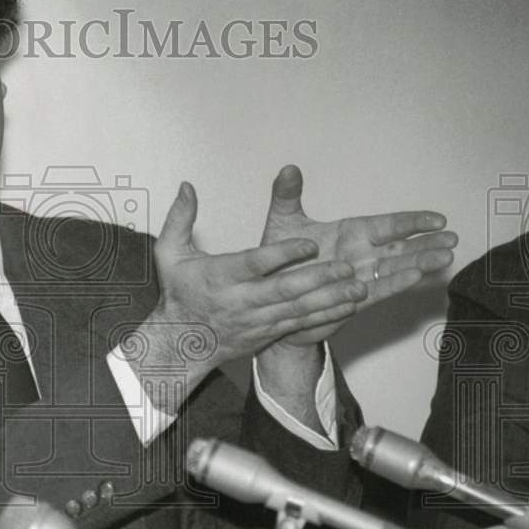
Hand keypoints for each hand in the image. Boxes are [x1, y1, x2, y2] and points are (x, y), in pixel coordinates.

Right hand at [130, 182, 366, 413]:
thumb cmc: (179, 292)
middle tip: (348, 266)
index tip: (309, 243)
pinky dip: (327, 316)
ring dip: (331, 299)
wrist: (182, 342)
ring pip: (298, 310)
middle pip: (283, 290)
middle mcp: (241, 301)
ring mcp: (257, 320)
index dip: (282, 255)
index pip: (254, 265)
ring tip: (359, 286)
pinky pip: (301, 324)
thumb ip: (179, 218)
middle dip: (318, 279)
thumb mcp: (169, 255)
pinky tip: (349, 305)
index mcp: (220, 277)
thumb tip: (187, 186)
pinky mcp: (268, 332)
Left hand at [261, 164, 457, 346]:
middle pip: (400, 247)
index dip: (412, 222)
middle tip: (454, 237)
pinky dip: (395, 284)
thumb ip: (287, 195)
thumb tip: (288, 168)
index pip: (387, 225)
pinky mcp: (351, 298)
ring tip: (446, 257)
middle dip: (426, 243)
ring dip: (420, 263)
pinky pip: (377, 290)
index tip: (438, 218)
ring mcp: (358, 277)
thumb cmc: (278, 260)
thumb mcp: (282, 223)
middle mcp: (359, 255)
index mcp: (349, 233)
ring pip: (395, 269)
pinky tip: (417, 278)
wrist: (269, 297)